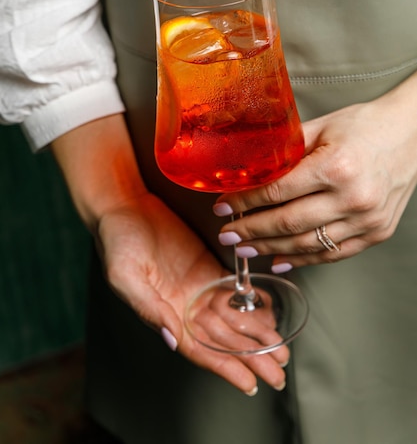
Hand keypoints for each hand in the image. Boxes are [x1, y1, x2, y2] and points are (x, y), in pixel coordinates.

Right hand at [95, 193, 288, 393]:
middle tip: (277, 374)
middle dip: (250, 358)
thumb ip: (148, 307)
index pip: (199, 348)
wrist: (126, 206)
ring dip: (256, 335)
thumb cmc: (118, 240)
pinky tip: (269, 310)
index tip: (250, 384)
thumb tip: (171, 339)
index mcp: (164, 313)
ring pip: (232, 317)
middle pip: (222, 339)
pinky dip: (252, 301)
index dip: (224, 367)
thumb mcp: (125, 275)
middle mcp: (185, 305)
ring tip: (281, 349)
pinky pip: (233, 289)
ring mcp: (198, 286)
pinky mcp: (207, 266)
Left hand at [214, 73, 416, 267]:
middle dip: (251, 231)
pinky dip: (303, 260)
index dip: (244, 203)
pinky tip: (279, 261)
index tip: (223, 209)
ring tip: (246, 250)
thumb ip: (287, 149)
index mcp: (336, 166)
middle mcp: (353, 197)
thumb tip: (249, 167)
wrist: (412, 134)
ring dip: (271, 249)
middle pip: (289, 223)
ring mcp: (368, 219)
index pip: (277, 192)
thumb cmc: (366, 126)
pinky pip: (333, 253)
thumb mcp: (322, 127)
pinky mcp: (377, 232)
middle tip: (227, 235)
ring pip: (308, 244)